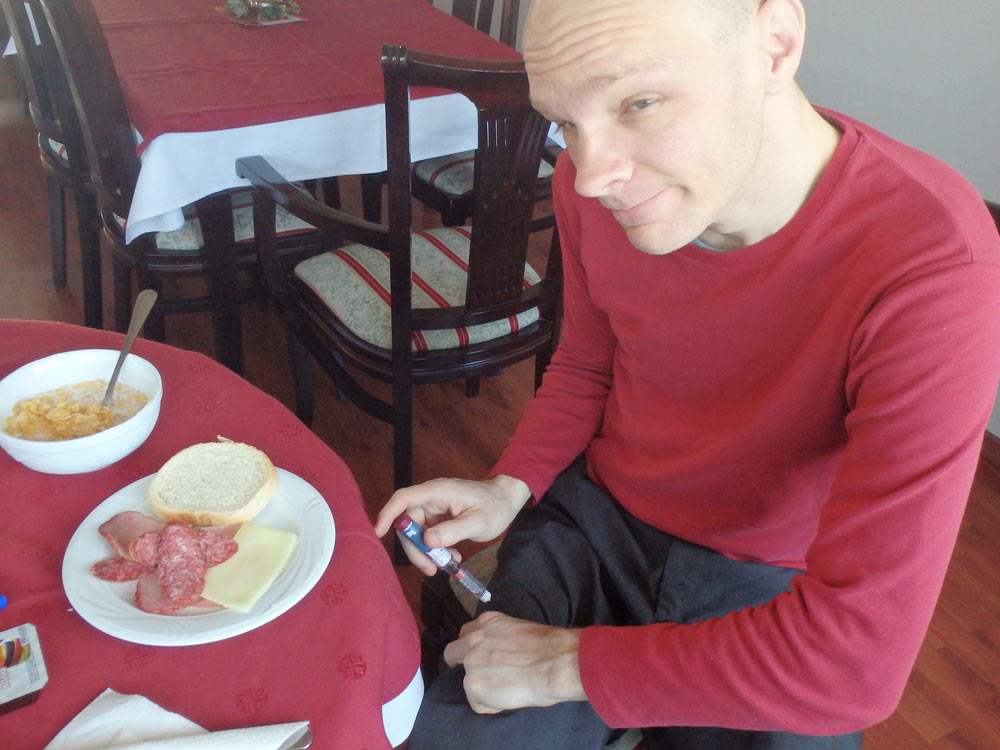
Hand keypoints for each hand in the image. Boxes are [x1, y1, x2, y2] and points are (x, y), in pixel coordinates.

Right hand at [374, 475, 530, 574]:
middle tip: (431, 569)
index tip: (378, 533)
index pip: (404, 499)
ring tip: (447, 565)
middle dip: (416, 548)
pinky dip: (436, 549)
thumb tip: (428, 540)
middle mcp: (432, 498)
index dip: (388, 514)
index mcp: (438, 492)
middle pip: (408, 523)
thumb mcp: (479, 522)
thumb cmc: (495, 507)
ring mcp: (435, 508)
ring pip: (417, 533)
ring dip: (427, 552)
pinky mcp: (439, 519)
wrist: (507, 500)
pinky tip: (453, 558)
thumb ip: (453, 531)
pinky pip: (429, 535)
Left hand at [444, 611, 585, 712]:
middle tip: (483, 675)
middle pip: (452, 653)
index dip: (473, 647)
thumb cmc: (550, 647)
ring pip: (465, 680)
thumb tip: (502, 653)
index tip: (483, 656)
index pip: (467, 633)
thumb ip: (502, 638)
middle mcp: (473, 639)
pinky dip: (491, 705)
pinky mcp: (473, 686)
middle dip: (462, 664)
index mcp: (488, 622)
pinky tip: (509, 699)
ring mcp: (471, 662)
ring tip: (505, 690)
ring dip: (482, 686)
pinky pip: (477, 702)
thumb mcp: (519, 630)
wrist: (557, 662)